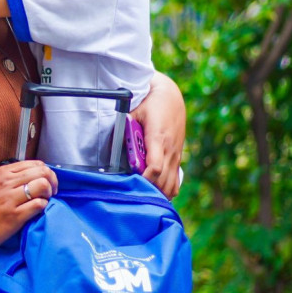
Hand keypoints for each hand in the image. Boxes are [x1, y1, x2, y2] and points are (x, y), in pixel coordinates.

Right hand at [0, 161, 57, 253]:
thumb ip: (13, 175)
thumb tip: (35, 174)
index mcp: (4, 172)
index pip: (36, 164)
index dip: (47, 172)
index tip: (46, 182)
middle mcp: (8, 183)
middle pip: (42, 172)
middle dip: (52, 182)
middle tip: (50, 191)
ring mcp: (11, 199)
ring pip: (42, 186)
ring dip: (49, 193)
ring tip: (45, 200)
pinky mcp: (14, 215)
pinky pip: (38, 205)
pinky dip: (43, 206)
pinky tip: (38, 209)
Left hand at [132, 73, 185, 198]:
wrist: (171, 97)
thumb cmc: (150, 104)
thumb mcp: (135, 111)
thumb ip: (126, 127)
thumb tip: (114, 141)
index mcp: (158, 138)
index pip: (155, 168)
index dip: (144, 179)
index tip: (132, 183)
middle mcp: (169, 150)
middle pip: (162, 181)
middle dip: (148, 189)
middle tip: (132, 192)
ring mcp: (176, 156)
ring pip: (171, 186)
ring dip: (157, 193)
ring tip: (142, 194)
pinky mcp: (178, 158)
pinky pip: (175, 182)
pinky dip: (166, 190)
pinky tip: (155, 191)